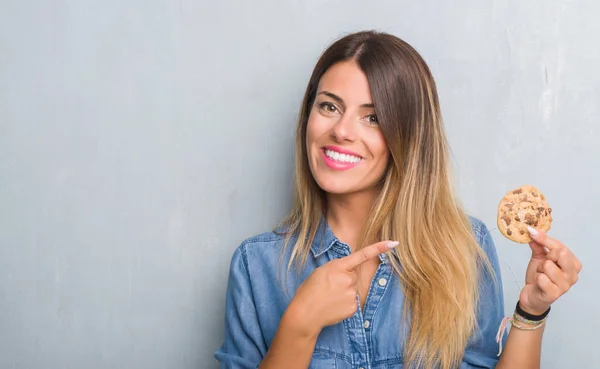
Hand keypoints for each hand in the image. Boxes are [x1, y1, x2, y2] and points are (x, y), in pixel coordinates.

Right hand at [284, 240, 398, 335]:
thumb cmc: (309, 291)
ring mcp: (351, 293)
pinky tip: (333, 305)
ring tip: (329, 297)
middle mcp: (348, 279)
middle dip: (344, 280)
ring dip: (344, 292)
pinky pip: (352, 301)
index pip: (362, 255)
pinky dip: (344, 303)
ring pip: (353, 289)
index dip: (379, 248)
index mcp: (338, 266)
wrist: (305, 313)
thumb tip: (348, 272)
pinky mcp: (353, 307)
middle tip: (329, 287)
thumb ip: (337, 268)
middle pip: (354, 275)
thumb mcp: (321, 272)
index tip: (393, 243)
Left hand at [519, 227, 581, 314]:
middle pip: (560, 253)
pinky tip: (538, 283)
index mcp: (573, 264)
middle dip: (546, 256)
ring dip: (539, 269)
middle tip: (543, 264)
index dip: (545, 239)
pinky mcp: (554, 294)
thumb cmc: (539, 276)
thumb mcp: (540, 258)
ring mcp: (565, 285)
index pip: (561, 246)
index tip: (531, 231)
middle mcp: (573, 274)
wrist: (532, 296)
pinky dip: (537, 278)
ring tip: (541, 275)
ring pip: (548, 265)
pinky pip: (542, 278)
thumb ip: (539, 245)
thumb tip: (533, 231)